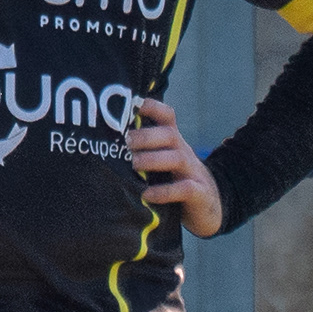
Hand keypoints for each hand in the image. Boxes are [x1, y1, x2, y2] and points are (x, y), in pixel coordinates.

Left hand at [126, 96, 223, 235]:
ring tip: (135, 165)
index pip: (167, 117)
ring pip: (177, 158)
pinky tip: (146, 194)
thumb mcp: (161, 160)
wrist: (208, 206)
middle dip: (147, 136)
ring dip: (153, 160)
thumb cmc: (174, 180)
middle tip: (126, 143)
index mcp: (173, 142)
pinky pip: (184, 189)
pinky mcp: (199, 193)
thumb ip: (142, 150)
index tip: (132, 106)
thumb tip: (103, 141)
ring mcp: (193, 172)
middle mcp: (184, 152)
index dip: (152, 108)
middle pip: (170, 134)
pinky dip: (164, 192)